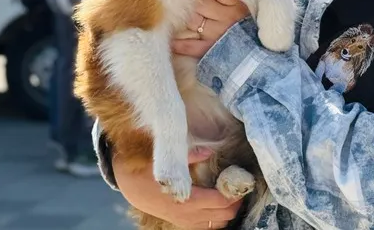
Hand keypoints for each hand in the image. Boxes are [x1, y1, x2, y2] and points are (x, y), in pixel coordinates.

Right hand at [114, 147, 242, 229]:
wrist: (130, 186)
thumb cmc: (149, 170)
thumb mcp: (166, 160)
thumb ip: (190, 156)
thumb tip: (209, 151)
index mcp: (187, 199)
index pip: (221, 202)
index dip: (235, 194)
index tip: (242, 182)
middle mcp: (188, 214)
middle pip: (223, 215)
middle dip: (235, 203)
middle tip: (240, 187)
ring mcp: (185, 221)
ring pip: (217, 224)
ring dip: (227, 212)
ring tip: (231, 196)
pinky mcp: (182, 223)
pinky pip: (206, 227)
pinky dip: (216, 219)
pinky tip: (218, 206)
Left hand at [172, 0, 249, 59]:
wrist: (257, 56)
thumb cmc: (250, 31)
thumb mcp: (245, 11)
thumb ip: (230, 1)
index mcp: (236, 7)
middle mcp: (225, 19)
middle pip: (201, 5)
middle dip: (191, 1)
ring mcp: (216, 35)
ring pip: (194, 21)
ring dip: (184, 18)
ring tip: (173, 14)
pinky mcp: (210, 50)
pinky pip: (190, 45)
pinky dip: (178, 43)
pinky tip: (171, 40)